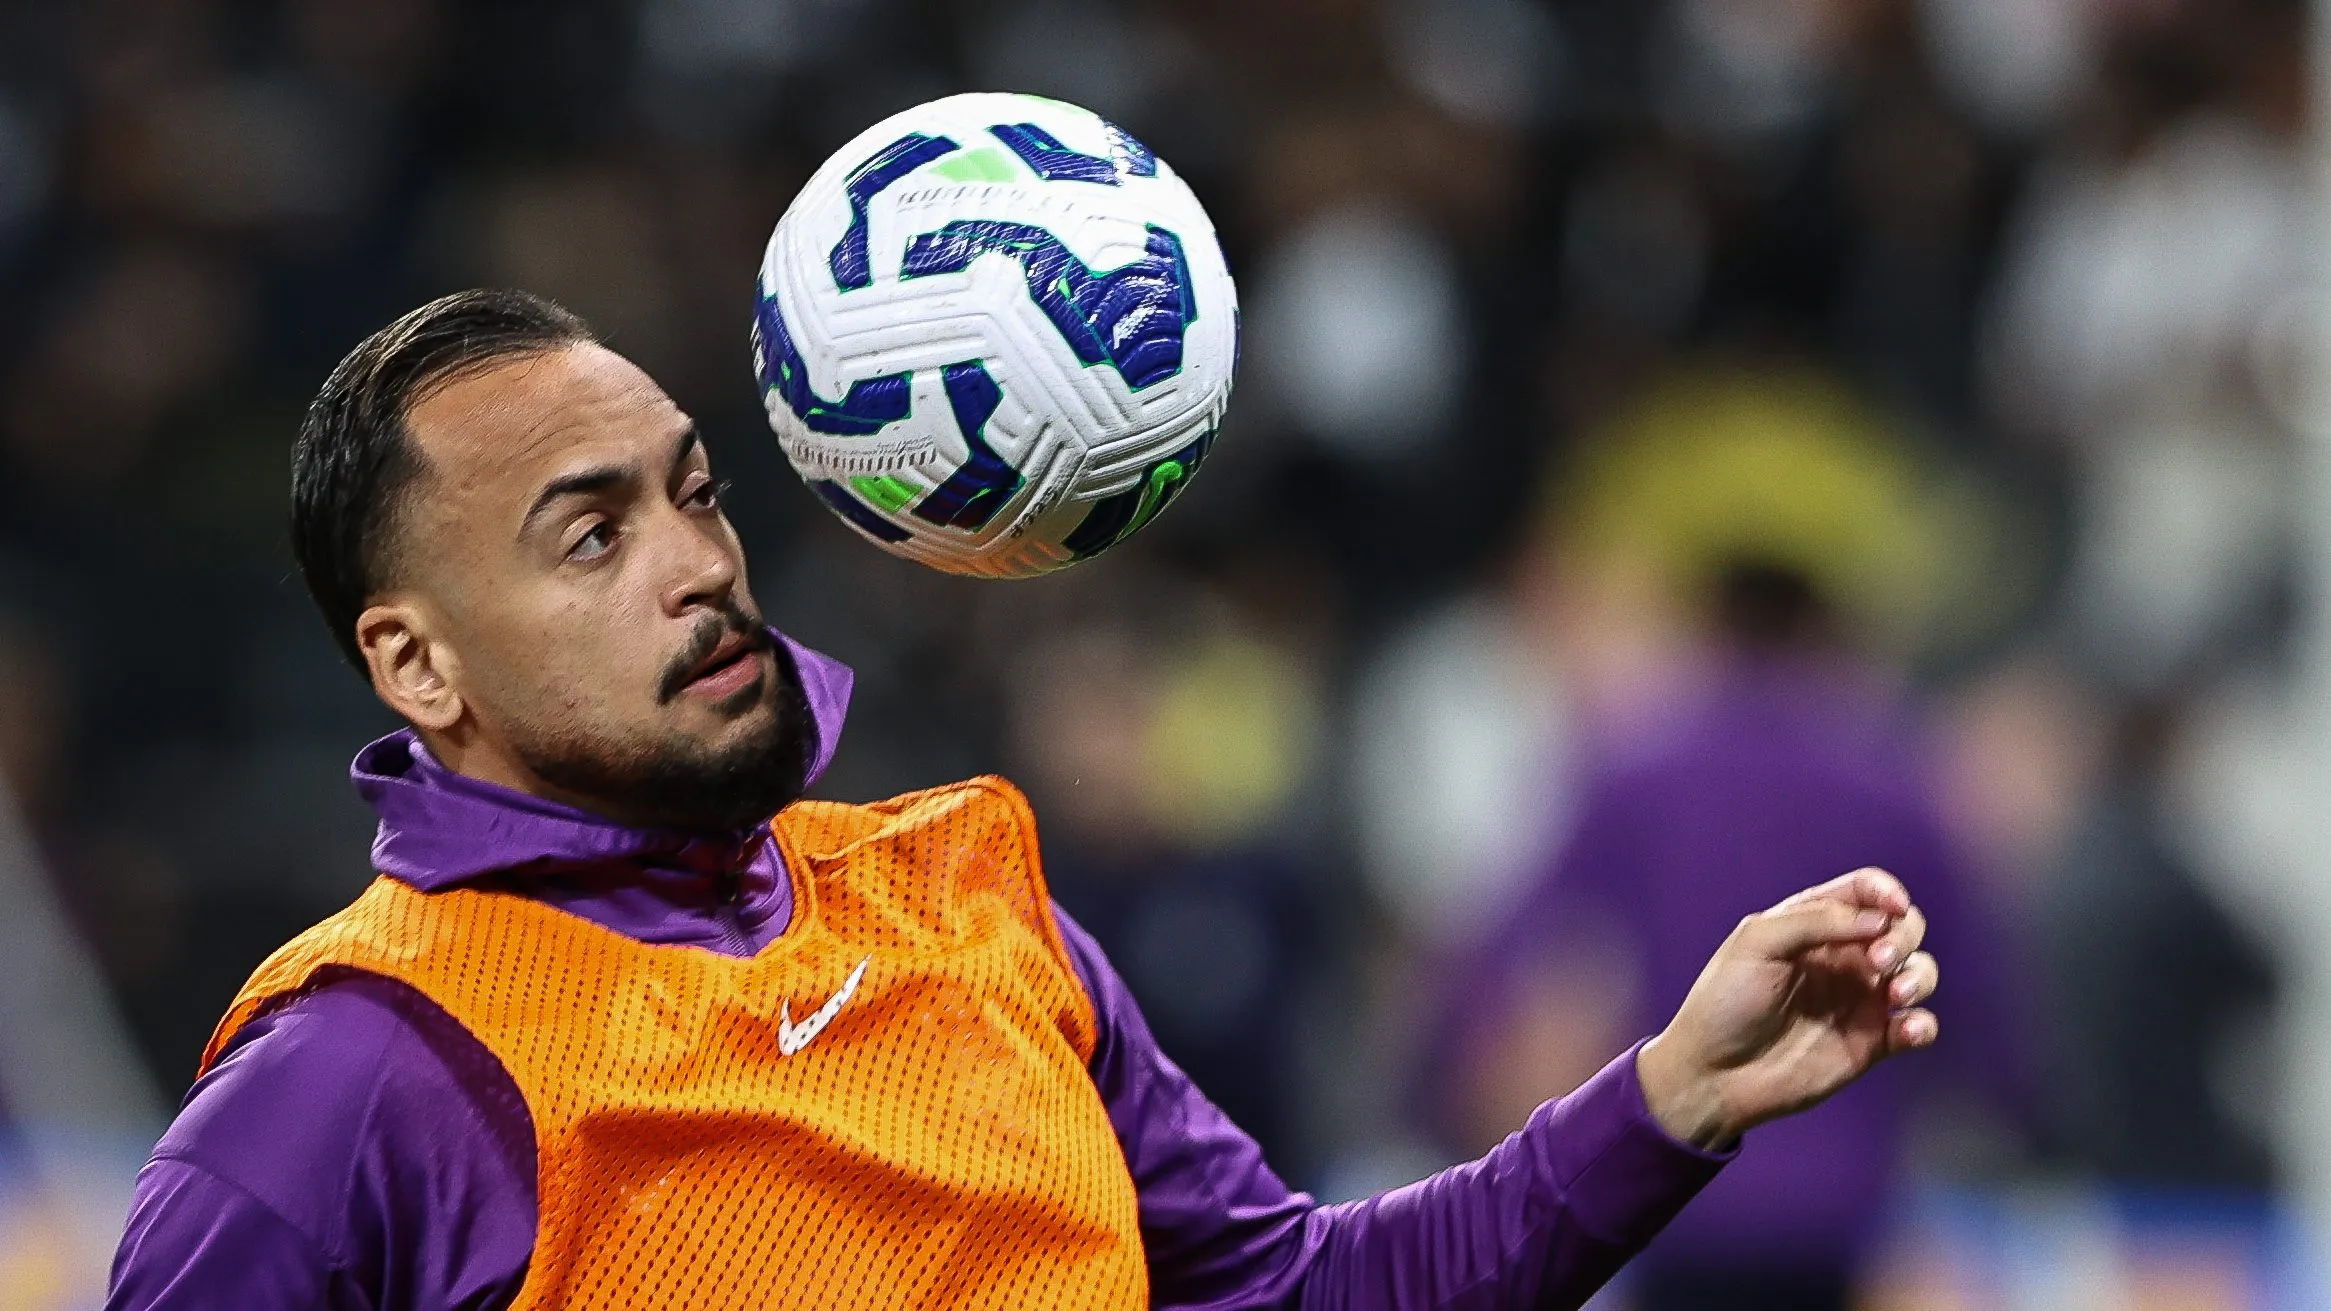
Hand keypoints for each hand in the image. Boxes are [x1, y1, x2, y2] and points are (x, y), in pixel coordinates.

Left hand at [1635, 868, 1938, 1150]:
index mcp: (1812, 924)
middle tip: (1878, 961)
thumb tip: (1877, 919)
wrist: (1715, 1074)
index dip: (1887, 891)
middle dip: (1902, 937)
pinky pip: (1917, 1026)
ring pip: (1919, 972)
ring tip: (1896, 995)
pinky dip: (1923, 1024)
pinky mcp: (1871, 1042)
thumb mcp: (1756, 943)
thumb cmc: (1725, 1002)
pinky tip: (1907, 1030)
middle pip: (1902, 928)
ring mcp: (1859, 999)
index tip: (1894, 906)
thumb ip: (1814, 920)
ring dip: (1920, 976)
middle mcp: (1842, 956)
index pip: (1864, 892)